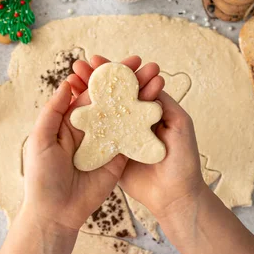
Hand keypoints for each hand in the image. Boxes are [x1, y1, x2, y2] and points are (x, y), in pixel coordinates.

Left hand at [21, 55, 162, 233]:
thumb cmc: (42, 177)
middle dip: (128, 82)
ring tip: (156, 79)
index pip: (90, 93)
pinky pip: (132, 138)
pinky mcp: (118, 159)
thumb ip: (53, 111)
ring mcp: (106, 143)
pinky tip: (156, 106)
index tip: (120, 61)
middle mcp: (91, 129)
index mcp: (71, 121)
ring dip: (140, 97)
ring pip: (125, 115)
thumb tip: (67, 83)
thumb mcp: (40, 139)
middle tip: (145, 66)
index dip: (105, 76)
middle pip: (112, 100)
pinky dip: (143, 122)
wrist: (56, 213)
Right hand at [70, 58, 206, 221]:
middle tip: (79, 66)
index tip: (97, 59)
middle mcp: (132, 121)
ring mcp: (120, 136)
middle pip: (111, 95)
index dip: (114, 72)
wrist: (175, 195)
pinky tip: (71, 107)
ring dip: (86, 94)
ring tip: (71, 80)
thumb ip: (162, 102)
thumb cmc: (183, 159)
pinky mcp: (111, 154)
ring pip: (101, 111)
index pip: (129, 85)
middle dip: (95, 79)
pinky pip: (96, 134)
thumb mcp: (179, 123)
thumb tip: (147, 81)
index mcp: (148, 111)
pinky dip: (84, 119)